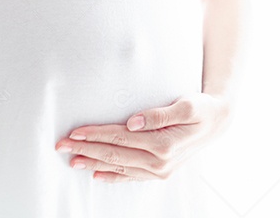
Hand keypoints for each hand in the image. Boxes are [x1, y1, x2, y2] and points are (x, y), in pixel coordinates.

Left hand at [54, 92, 231, 182]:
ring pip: (119, 167)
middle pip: (114, 155)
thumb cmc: (202, 108)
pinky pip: (130, 176)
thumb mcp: (187, 104)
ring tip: (73, 160)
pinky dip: (113, 175)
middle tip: (62, 146)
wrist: (218, 121)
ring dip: (94, 163)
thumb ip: (159, 114)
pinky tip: (98, 174)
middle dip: (86, 150)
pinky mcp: (160, 172)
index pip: (120, 138)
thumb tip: (132, 122)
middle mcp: (160, 162)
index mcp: (164, 145)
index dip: (96, 135)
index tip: (75, 132)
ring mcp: (160, 170)